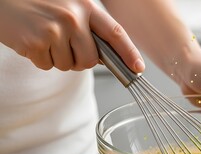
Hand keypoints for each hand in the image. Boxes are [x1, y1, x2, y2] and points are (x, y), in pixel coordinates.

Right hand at [0, 0, 143, 71]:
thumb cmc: (35, 3)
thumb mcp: (68, 6)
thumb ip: (88, 27)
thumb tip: (105, 56)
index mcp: (86, 6)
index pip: (115, 33)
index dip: (129, 53)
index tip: (138, 69)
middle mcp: (73, 17)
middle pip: (90, 59)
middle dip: (79, 60)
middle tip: (62, 45)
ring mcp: (54, 29)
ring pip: (69, 65)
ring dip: (57, 58)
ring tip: (44, 37)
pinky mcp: (36, 41)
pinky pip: (47, 66)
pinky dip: (39, 59)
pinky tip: (32, 41)